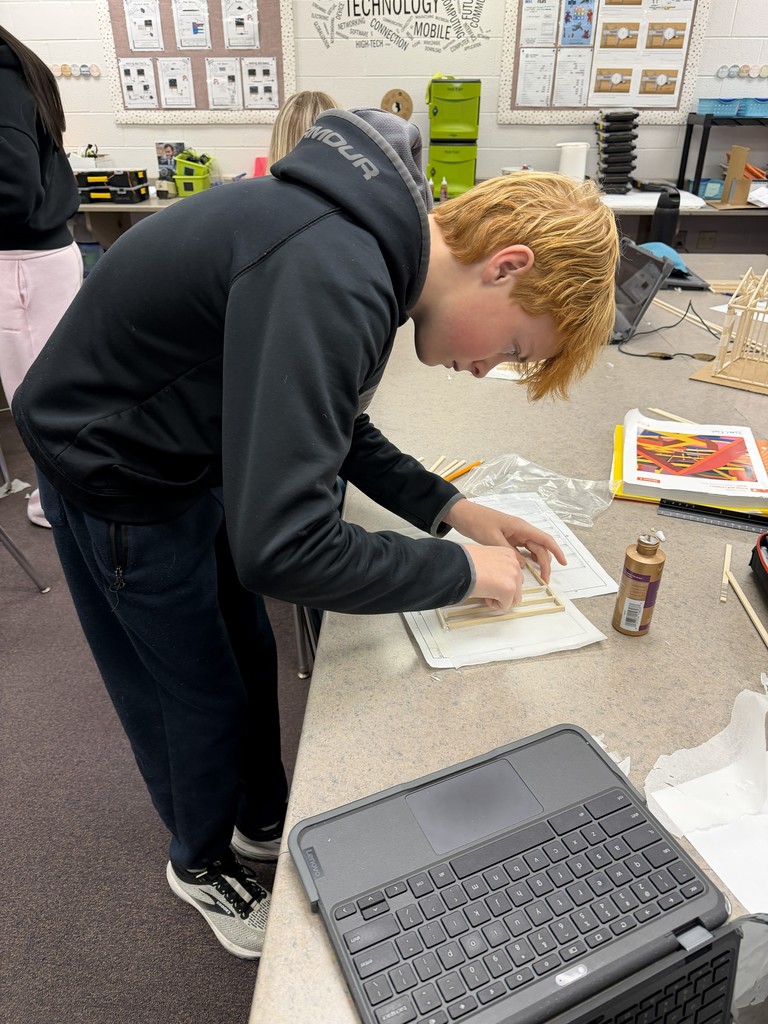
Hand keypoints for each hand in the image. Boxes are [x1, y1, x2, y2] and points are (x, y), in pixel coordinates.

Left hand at [444, 498, 566, 583]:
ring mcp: (515, 534)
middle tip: (545, 580)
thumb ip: (509, 552)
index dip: (557, 551)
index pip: (545, 539)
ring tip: (539, 576)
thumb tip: (522, 566)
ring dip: (538, 561)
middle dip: (545, 563)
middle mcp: (521, 530)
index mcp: (521, 527)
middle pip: (540, 547)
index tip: (564, 563)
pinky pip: (522, 549)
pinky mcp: (508, 538)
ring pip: (532, 549)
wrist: (463, 514)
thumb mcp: (492, 539)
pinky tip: (527, 567)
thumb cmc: (478, 522)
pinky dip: (527, 558)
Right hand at [461, 545, 526, 610]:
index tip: (491, 581)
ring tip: (486, 592)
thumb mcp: (484, 556)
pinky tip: (485, 595)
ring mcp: (514, 577)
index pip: (513, 574)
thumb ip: (494, 565)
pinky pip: (505, 606)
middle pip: (517, 586)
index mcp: (509, 554)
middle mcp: (514, 564)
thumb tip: (492, 575)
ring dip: (500, 598)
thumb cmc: (466, 560)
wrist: (461, 565)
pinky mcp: (509, 589)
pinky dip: (494, 605)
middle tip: (488, 588)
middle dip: (503, 591)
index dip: (500, 581)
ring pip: (514, 598)